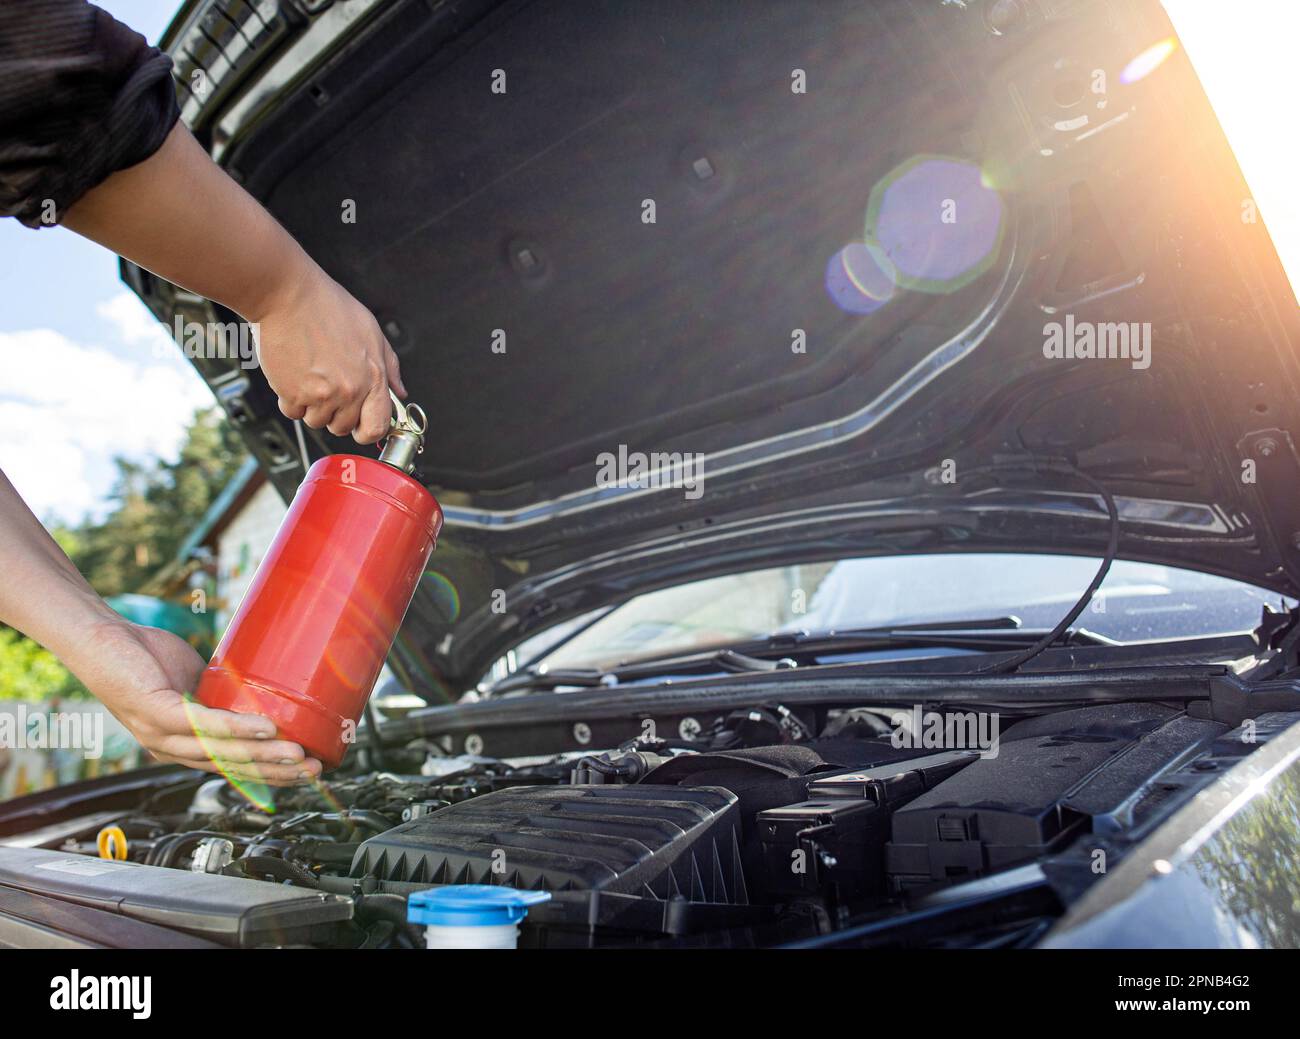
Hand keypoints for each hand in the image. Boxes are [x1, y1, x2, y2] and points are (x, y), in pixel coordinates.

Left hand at [77, 620, 321, 785]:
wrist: (101, 637)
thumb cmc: (144, 656)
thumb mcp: (194, 682)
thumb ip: (222, 694)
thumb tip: (262, 686)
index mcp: (183, 745)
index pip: (233, 769)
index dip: (272, 774)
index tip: (309, 771)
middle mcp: (171, 749)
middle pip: (232, 768)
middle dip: (278, 772)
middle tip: (315, 770)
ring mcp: (162, 734)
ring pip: (221, 752)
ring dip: (264, 755)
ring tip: (299, 754)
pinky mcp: (156, 712)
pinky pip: (203, 724)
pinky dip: (237, 727)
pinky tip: (265, 727)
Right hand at [251, 267, 405, 444]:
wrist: (289, 296)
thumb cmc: (328, 308)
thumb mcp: (372, 332)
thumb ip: (389, 367)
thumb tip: (399, 392)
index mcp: (372, 377)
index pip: (377, 427)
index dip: (368, 429)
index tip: (361, 424)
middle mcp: (349, 390)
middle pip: (344, 427)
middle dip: (336, 413)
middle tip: (329, 387)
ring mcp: (321, 395)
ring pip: (317, 422)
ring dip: (312, 406)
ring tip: (312, 376)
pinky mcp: (293, 394)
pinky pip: (293, 413)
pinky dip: (291, 400)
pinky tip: (295, 376)